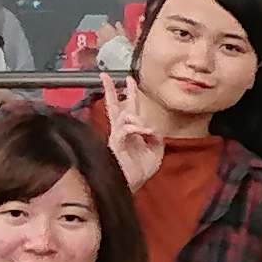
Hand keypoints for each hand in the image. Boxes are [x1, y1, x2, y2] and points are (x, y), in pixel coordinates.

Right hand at [96, 72, 165, 187]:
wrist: (132, 185)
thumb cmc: (140, 171)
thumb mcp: (156, 150)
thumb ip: (155, 135)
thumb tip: (151, 126)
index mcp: (131, 132)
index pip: (128, 109)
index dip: (129, 94)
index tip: (129, 80)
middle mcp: (120, 132)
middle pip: (114, 106)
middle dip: (110, 90)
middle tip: (105, 76)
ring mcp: (116, 137)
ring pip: (124, 116)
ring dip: (138, 119)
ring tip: (146, 130)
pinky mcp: (114, 144)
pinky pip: (125, 128)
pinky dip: (137, 128)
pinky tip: (145, 132)